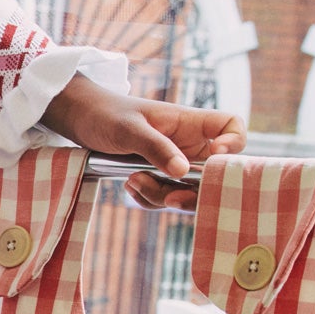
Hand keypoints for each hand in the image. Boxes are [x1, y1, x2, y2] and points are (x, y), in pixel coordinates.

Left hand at [39, 73, 245, 209]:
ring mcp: (175, 162)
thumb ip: (155, 148)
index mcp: (191, 123)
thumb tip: (182, 172)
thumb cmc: (106, 114)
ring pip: (187, 191)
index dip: (234, 143)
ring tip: (133, 181)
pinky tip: (130, 186)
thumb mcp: (129, 129)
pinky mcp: (159, 177)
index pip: (232, 127)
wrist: (79, 120)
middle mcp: (189, 144)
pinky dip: (149, 199)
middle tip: (168, 199)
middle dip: (192, 191)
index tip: (215, 156)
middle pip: (214, 173)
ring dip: (162, 195)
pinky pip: (165, 197)